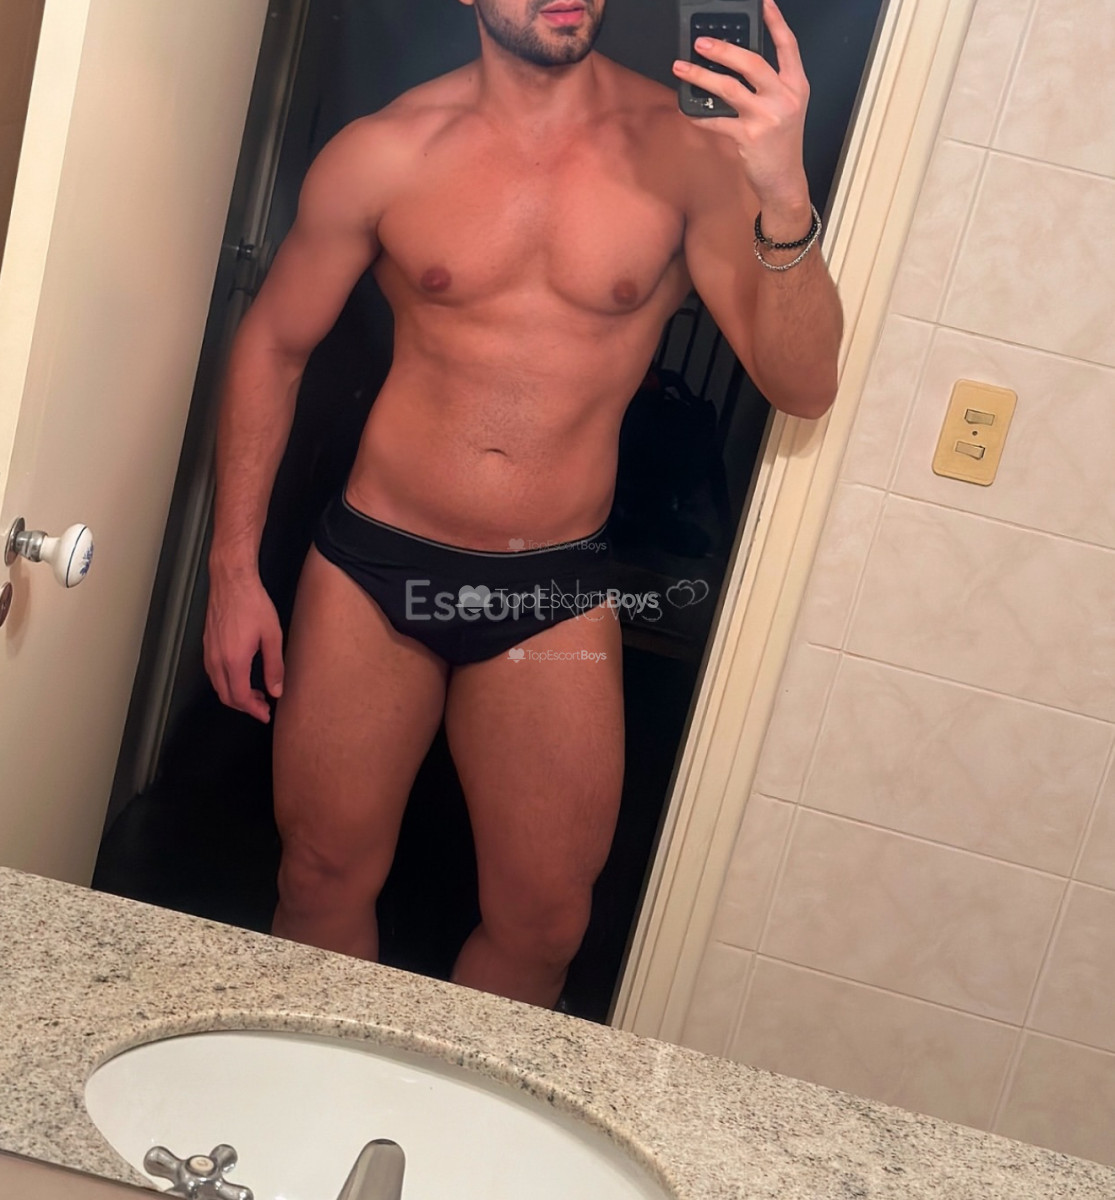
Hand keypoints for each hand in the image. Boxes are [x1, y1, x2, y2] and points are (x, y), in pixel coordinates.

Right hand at [203, 575, 284, 723]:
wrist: (232, 581)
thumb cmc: (252, 603)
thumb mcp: (272, 636)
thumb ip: (274, 666)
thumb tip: (276, 690)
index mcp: (233, 660)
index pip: (239, 697)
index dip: (253, 710)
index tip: (265, 714)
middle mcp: (216, 659)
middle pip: (226, 696)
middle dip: (244, 706)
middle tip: (263, 706)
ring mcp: (208, 651)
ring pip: (218, 685)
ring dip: (235, 694)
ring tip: (255, 693)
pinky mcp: (207, 644)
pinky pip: (214, 673)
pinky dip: (227, 682)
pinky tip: (242, 676)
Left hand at [673, 0, 809, 214]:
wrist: (784, 181)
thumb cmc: (781, 145)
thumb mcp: (786, 109)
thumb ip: (770, 86)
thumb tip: (735, 65)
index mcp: (797, 86)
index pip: (788, 46)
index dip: (776, 22)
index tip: (764, 3)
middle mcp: (784, 98)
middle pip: (752, 62)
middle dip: (724, 49)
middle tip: (701, 42)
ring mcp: (767, 117)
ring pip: (729, 88)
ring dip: (701, 77)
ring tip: (681, 68)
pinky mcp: (749, 137)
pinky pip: (717, 122)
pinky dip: (699, 116)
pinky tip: (688, 111)